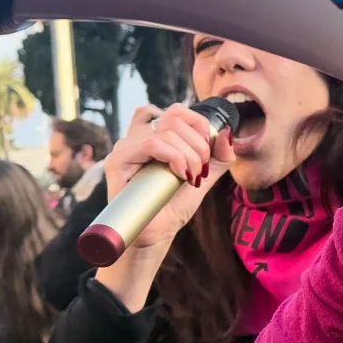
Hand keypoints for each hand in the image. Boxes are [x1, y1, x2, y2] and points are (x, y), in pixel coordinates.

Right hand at [103, 103, 233, 252]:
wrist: (156, 232)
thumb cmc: (174, 204)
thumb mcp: (204, 175)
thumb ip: (218, 155)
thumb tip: (226, 132)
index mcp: (154, 134)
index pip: (177, 110)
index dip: (198, 124)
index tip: (207, 152)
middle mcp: (137, 136)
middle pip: (175, 117)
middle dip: (198, 143)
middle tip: (200, 170)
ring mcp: (125, 146)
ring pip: (167, 131)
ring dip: (189, 155)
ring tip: (191, 177)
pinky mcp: (117, 160)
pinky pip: (152, 144)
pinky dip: (174, 157)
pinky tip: (179, 175)